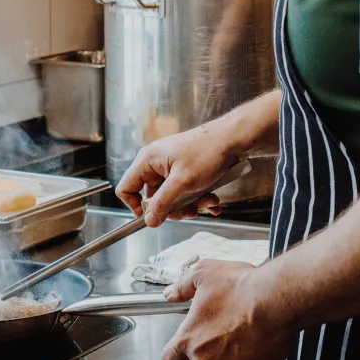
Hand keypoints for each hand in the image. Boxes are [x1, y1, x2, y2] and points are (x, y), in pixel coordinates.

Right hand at [116, 126, 240, 226]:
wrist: (233, 138)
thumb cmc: (208, 151)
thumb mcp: (183, 182)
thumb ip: (163, 203)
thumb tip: (149, 221)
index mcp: (148, 160)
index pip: (126, 188)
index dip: (135, 206)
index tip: (152, 217)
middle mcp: (157, 164)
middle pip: (153, 198)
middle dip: (174, 208)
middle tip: (190, 211)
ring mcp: (171, 167)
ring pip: (172, 197)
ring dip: (191, 204)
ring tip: (208, 201)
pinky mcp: (185, 171)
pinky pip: (185, 192)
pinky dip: (198, 198)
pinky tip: (212, 200)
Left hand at [160, 260, 292, 359]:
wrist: (273, 300)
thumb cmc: (240, 287)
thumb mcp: (204, 273)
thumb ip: (182, 286)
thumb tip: (170, 294)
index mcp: (189, 338)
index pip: (169, 358)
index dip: (176, 352)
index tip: (184, 348)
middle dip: (210, 352)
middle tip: (226, 331)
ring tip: (245, 339)